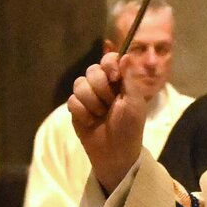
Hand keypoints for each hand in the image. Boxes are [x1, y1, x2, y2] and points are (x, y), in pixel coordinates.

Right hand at [68, 50, 150, 196]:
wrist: (115, 152)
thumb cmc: (129, 127)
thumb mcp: (134, 102)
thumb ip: (128, 77)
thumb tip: (125, 54)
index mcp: (118, 80)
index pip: (109, 59)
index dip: (109, 65)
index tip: (114, 78)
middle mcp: (102, 85)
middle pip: (92, 70)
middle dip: (100, 88)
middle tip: (110, 104)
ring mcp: (87, 97)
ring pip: (79, 84)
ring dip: (91, 102)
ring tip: (100, 115)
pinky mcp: (76, 110)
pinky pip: (72, 101)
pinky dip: (82, 112)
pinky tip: (90, 122)